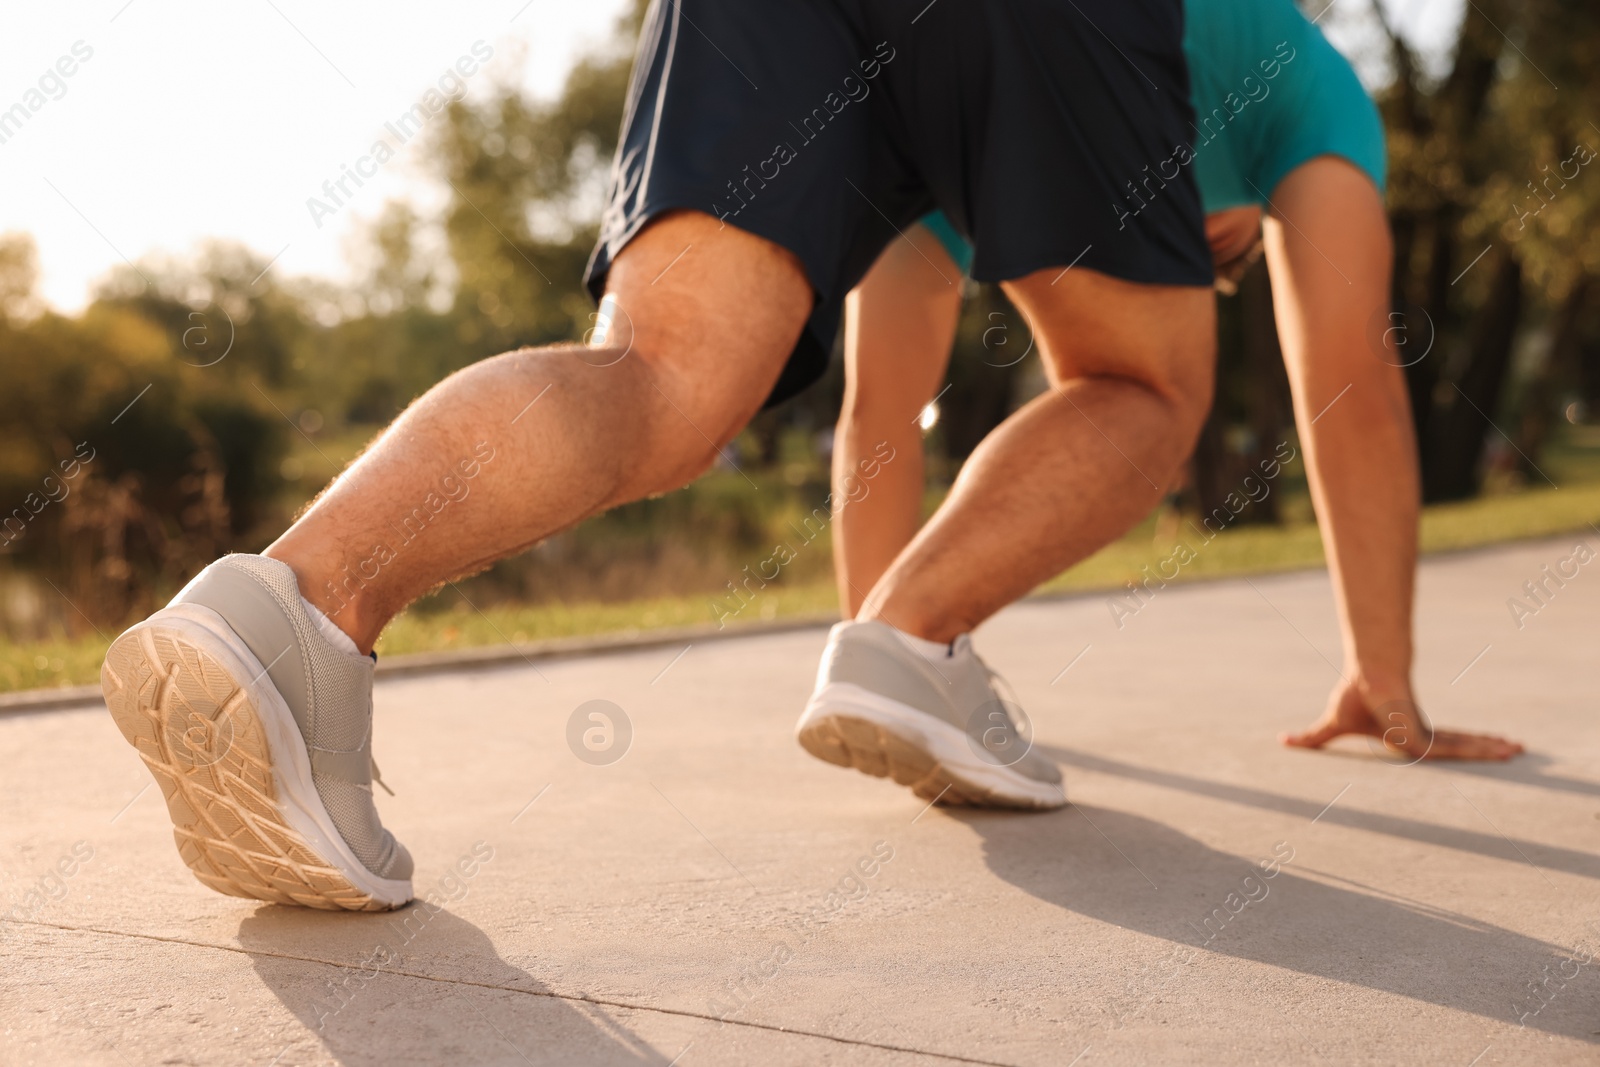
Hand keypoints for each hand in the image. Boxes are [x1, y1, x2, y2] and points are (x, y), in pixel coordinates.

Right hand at [1280, 680, 1523, 760]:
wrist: (1366, 675)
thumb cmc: (1353, 696)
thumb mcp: (1332, 726)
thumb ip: (1313, 739)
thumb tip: (1283, 741)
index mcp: (1405, 735)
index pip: (1438, 744)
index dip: (1461, 746)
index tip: (1482, 747)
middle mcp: (1421, 733)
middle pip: (1458, 745)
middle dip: (1485, 747)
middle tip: (1514, 749)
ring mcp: (1426, 731)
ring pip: (1463, 746)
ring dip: (1490, 748)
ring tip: (1518, 749)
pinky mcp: (1424, 733)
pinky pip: (1456, 747)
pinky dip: (1480, 749)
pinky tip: (1503, 749)